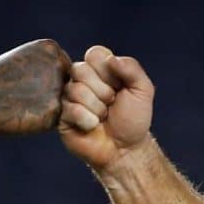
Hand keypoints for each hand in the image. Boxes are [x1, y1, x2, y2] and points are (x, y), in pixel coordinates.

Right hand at [0, 39, 70, 144]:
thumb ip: (45, 64)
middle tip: (24, 97)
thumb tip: (67, 77)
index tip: (24, 83)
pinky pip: (58, 119)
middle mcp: (59, 64)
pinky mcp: (56, 110)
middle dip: (51, 94)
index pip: (62, 68)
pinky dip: (43, 121)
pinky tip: (24, 115)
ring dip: (49, 108)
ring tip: (23, 105)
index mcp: (50, 48)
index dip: (45, 80)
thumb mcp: (21, 59)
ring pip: (65, 102)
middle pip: (67, 84)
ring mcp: (59, 87)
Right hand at [57, 45, 154, 170]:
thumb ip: (132, 68)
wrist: (125, 149)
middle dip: (103, 91)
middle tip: (111, 104)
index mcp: (99, 69)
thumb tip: (111, 59)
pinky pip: (71, 109)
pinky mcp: (60, 115)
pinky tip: (92, 127)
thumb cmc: (133, 119)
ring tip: (103, 117)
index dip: (108, 71)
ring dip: (97, 108)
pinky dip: (88, 120)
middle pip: (81, 70)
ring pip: (76, 90)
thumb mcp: (143, 90)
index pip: (94, 54)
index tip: (119, 86)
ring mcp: (68, 97)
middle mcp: (80, 80)